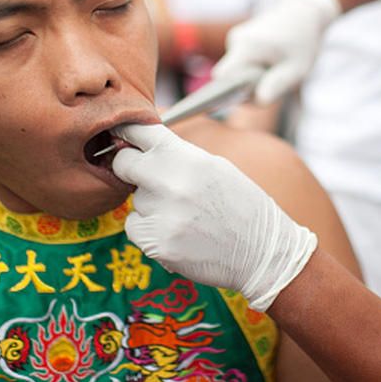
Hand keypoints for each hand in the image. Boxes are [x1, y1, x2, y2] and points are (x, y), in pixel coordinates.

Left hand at [111, 123, 317, 310]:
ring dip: (150, 206)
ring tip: (184, 216)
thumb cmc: (241, 205)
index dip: (125, 131)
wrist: (263, 251)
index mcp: (187, 156)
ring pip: (135, 201)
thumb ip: (177, 155)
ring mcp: (162, 215)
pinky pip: (135, 229)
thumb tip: (140, 146)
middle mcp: (171, 182)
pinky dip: (149, 232)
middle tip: (151, 181)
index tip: (117, 133)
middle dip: (130, 169)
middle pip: (123, 163)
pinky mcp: (157, 244)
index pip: (140, 131)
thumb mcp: (215, 166)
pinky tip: (178, 234)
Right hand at [212, 0, 341, 104]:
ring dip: (253, 79)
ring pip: (236, 71)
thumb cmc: (303, 41)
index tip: (236, 102)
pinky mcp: (241, 41)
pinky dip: (255, 70)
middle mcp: (237, 41)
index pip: (222, 76)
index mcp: (248, 46)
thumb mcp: (297, 68)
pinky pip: (241, 64)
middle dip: (246, 89)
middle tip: (273, 86)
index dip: (225, 93)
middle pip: (229, 77)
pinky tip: (273, 63)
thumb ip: (278, 85)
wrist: (304, 11)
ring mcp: (237, 39)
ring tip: (277, 70)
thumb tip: (259, 101)